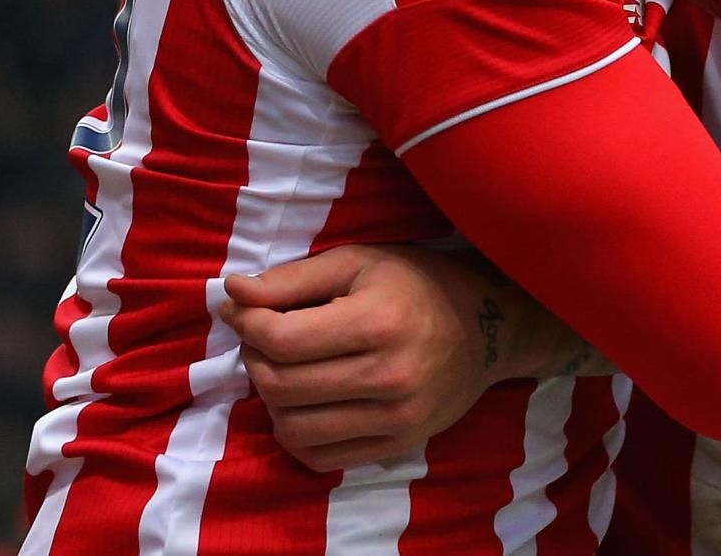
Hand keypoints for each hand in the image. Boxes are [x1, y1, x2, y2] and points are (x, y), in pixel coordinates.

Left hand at [223, 244, 509, 471]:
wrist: (489, 329)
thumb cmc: (418, 284)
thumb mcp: (358, 263)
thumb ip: (292, 279)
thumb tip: (231, 294)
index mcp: (379, 321)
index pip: (281, 339)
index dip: (247, 324)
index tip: (241, 310)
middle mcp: (389, 375)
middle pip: (280, 385)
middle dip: (255, 359)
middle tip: (263, 339)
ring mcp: (395, 418)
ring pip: (292, 428)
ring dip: (272, 400)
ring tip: (285, 371)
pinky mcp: (397, 445)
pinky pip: (319, 458)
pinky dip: (296, 434)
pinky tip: (305, 404)